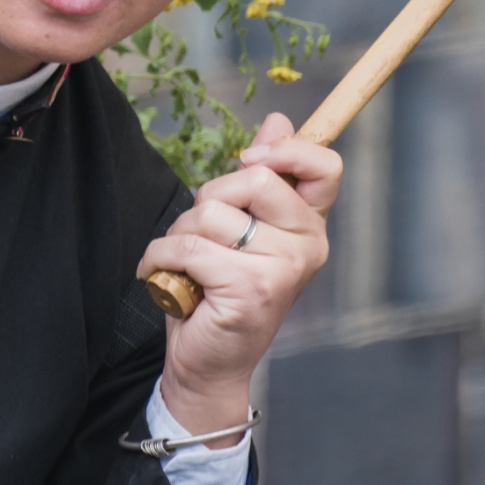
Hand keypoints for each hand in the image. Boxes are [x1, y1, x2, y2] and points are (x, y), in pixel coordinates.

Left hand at [139, 113, 338, 441]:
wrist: (210, 365)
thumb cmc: (220, 293)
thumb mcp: (243, 228)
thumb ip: (263, 176)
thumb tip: (279, 119)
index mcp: (310, 225)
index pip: (325, 166)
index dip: (286, 150)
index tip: (248, 161)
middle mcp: (308, 245)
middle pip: (253, 179)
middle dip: (207, 199)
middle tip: (200, 235)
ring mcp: (282, 269)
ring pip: (211, 214)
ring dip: (178, 236)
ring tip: (185, 267)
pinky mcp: (249, 290)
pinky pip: (188, 248)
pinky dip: (159, 259)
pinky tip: (164, 279)